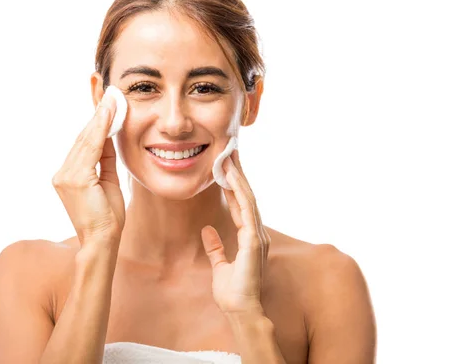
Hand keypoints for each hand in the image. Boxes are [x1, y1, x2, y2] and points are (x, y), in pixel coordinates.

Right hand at [51, 93, 124, 247]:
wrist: (102, 241)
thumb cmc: (107, 217)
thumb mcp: (108, 182)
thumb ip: (106, 159)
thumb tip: (110, 135)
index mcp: (70, 175)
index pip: (85, 142)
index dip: (96, 122)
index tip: (106, 102)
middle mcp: (63, 173)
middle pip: (84, 137)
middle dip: (98, 114)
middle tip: (109, 92)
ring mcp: (66, 176)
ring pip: (87, 140)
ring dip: (101, 117)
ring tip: (112, 98)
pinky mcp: (74, 179)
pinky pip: (91, 148)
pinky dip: (100, 130)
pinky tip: (109, 114)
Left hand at [201, 149, 269, 314]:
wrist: (240, 311)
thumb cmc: (233, 293)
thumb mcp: (219, 266)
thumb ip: (215, 248)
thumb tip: (207, 230)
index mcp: (249, 237)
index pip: (240, 204)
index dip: (232, 185)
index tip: (225, 167)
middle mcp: (256, 233)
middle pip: (246, 196)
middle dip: (237, 174)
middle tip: (228, 152)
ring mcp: (257, 236)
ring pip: (248, 198)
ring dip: (238, 177)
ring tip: (229, 157)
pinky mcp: (254, 241)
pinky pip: (247, 211)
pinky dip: (240, 193)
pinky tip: (232, 178)